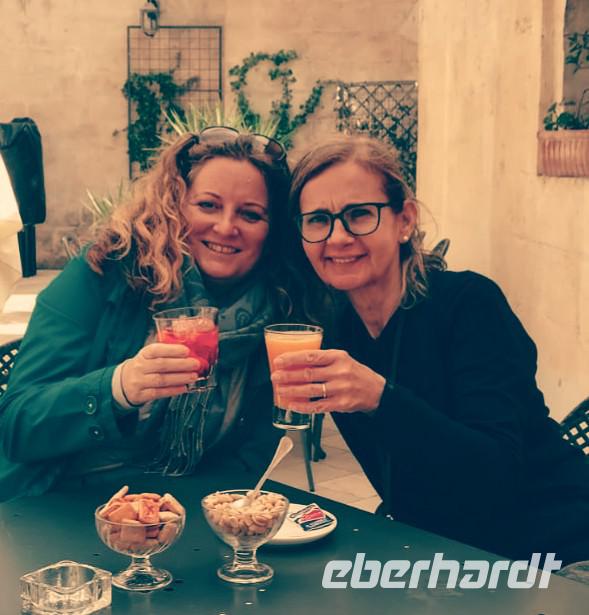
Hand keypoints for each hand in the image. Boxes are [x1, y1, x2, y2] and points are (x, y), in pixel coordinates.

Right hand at [120, 343, 201, 404]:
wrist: (124, 382)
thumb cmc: (144, 367)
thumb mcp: (149, 356)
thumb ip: (165, 353)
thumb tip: (189, 352)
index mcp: (143, 354)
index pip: (156, 350)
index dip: (172, 350)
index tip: (187, 351)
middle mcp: (139, 367)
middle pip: (161, 365)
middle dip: (181, 364)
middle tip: (195, 364)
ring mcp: (139, 382)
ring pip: (161, 380)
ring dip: (180, 378)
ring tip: (193, 376)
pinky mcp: (140, 395)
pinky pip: (159, 393)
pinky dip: (173, 390)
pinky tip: (184, 387)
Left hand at [271, 349, 385, 413]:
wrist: (376, 390)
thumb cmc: (355, 373)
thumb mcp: (342, 359)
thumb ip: (322, 359)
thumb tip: (296, 361)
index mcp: (338, 357)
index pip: (311, 356)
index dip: (292, 358)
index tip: (278, 360)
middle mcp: (339, 372)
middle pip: (308, 373)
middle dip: (288, 375)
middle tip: (275, 376)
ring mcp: (340, 389)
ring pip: (310, 390)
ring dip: (292, 390)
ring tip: (279, 390)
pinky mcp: (341, 404)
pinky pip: (317, 406)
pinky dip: (302, 406)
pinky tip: (292, 405)